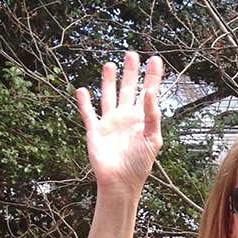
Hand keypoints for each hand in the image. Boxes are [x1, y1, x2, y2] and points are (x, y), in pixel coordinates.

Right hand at [75, 52, 163, 194]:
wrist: (121, 182)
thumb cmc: (140, 165)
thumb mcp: (152, 139)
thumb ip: (153, 116)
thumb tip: (150, 93)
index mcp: (141, 119)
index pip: (149, 92)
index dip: (152, 77)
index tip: (155, 60)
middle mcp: (126, 117)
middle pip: (128, 89)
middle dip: (130, 72)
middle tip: (132, 55)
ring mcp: (110, 123)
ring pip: (109, 96)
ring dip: (108, 81)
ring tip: (110, 64)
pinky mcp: (95, 131)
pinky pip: (88, 113)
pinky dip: (84, 102)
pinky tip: (82, 90)